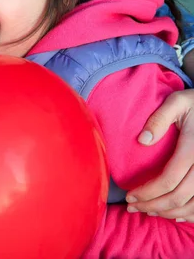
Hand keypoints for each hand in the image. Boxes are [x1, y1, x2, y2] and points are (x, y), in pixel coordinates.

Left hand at [126, 89, 193, 221]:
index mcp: (193, 149)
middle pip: (178, 197)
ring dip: (168, 212)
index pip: (168, 180)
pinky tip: (173, 213)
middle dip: (152, 206)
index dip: (147, 192)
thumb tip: (142, 141)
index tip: (129, 196)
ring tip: (147, 210)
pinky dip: (188, 214)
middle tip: (133, 207)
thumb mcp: (177, 102)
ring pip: (191, 206)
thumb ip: (159, 119)